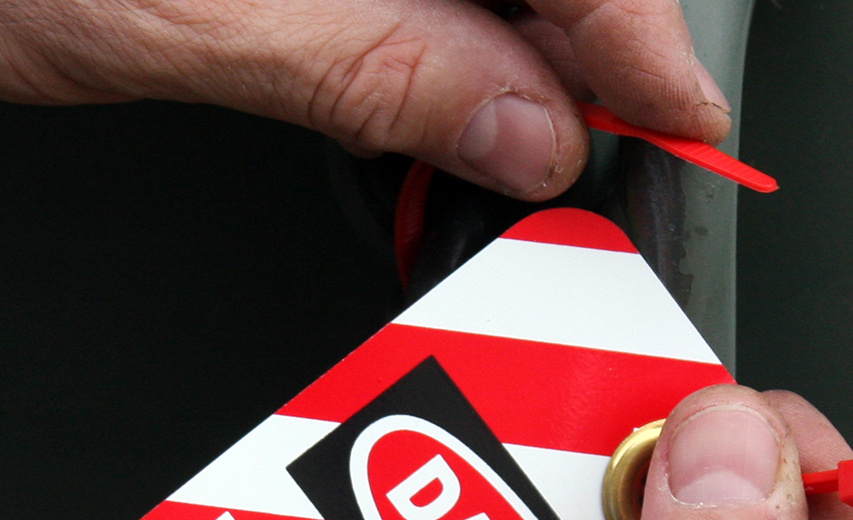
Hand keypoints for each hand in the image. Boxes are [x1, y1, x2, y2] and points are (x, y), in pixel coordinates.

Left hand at [0, 0, 731, 199]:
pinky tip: (419, 89)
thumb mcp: (174, 19)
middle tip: (582, 166)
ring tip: (499, 152)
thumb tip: (525, 129)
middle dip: (576, 55)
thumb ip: (372, 68)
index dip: (643, 44)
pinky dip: (427, 34)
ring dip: (501, 53)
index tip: (678, 131)